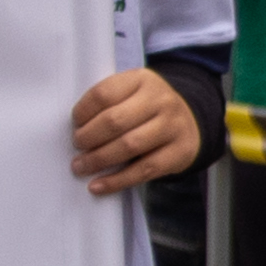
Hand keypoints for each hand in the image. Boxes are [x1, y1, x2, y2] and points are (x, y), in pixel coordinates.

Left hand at [70, 67, 197, 195]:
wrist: (190, 121)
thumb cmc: (146, 109)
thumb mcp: (129, 93)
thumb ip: (107, 104)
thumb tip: (76, 131)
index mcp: (141, 80)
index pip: (104, 94)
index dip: (83, 112)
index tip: (75, 125)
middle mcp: (161, 100)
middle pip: (114, 121)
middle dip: (88, 137)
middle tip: (77, 146)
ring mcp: (173, 126)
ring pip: (129, 145)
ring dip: (98, 159)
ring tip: (81, 166)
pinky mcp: (180, 152)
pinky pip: (143, 170)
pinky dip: (116, 181)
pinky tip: (97, 186)